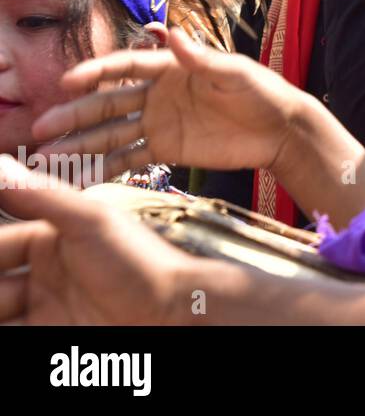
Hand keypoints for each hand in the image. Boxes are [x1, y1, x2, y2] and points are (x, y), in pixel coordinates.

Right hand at [0, 156, 192, 323]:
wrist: (178, 315)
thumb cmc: (141, 263)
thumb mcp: (89, 224)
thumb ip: (40, 196)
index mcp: (48, 239)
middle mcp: (40, 274)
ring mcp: (43, 308)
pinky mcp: (48, 336)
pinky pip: (10, 331)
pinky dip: (2, 326)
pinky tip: (3, 320)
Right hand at [32, 28, 317, 178]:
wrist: (280, 130)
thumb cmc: (262, 91)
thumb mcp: (235, 72)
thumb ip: (202, 58)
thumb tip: (172, 32)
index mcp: (171, 69)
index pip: (126, 67)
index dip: (97, 73)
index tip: (68, 82)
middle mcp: (157, 95)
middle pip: (108, 104)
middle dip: (74, 116)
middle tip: (41, 129)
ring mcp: (158, 123)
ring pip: (110, 134)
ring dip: (78, 145)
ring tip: (45, 158)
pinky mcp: (165, 150)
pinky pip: (127, 159)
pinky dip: (101, 169)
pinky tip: (75, 178)